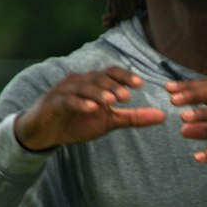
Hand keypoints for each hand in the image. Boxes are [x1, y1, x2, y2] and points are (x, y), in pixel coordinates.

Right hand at [14, 69, 165, 149]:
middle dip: (113, 86)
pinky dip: (80, 104)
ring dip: (98, 93)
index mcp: (94, 83)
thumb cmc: (77, 122)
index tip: (141, 84)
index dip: (124, 77)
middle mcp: (80, 81)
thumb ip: (134, 117)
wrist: (44, 133)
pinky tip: (91, 109)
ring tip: (112, 101)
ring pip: (84, 87)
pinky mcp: (54, 103)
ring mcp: (65, 91)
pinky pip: (68, 101)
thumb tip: (162, 116)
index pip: (111, 74)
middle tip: (128, 96)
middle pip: (99, 78)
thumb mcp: (108, 121)